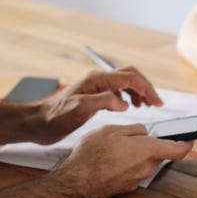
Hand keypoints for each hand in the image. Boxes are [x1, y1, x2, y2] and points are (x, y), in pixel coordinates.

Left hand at [30, 68, 162, 143]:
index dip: (146, 88)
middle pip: (129, 75)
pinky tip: (129, 106)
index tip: (157, 102)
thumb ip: (103, 102)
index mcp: (96, 80)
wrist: (38, 122)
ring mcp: (95, 87)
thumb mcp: (80, 110)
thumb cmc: (55, 117)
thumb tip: (124, 102)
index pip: (130, 77)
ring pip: (124, 81)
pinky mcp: (93, 96)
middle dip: (145, 87)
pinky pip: (116, 89)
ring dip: (138, 91)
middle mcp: (97, 80)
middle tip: (156, 102)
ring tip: (145, 105)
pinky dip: (128, 95)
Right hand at [54, 124, 192, 197]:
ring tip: (118, 145)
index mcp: (148, 150)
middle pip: (160, 154)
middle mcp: (147, 167)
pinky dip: (129, 163)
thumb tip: (144, 132)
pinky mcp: (127, 186)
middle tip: (139, 134)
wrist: (77, 183)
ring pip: (146, 162)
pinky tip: (112, 158)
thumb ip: (134, 129)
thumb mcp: (112, 130)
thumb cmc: (93, 154)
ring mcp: (137, 179)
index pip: (179, 149)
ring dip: (138, 153)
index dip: (188, 142)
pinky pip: (135, 170)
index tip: (191, 137)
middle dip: (153, 144)